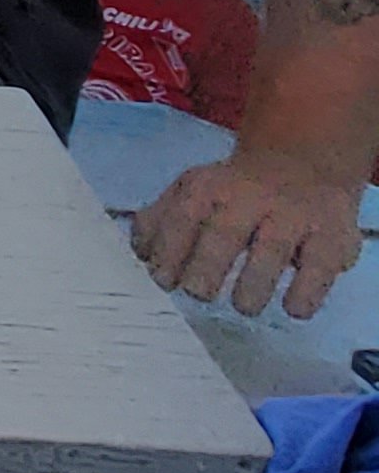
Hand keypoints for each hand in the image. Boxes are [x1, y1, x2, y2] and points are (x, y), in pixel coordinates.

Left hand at [132, 146, 371, 319]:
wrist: (303, 163)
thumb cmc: (236, 190)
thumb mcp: (194, 191)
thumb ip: (162, 218)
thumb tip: (140, 253)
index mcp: (209, 188)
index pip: (183, 218)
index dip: (170, 250)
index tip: (163, 280)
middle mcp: (251, 198)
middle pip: (224, 232)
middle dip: (207, 266)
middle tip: (198, 294)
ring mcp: (293, 217)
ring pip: (271, 249)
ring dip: (254, 282)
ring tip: (243, 305)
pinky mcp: (331, 239)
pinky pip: (319, 267)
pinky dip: (306, 290)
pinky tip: (292, 308)